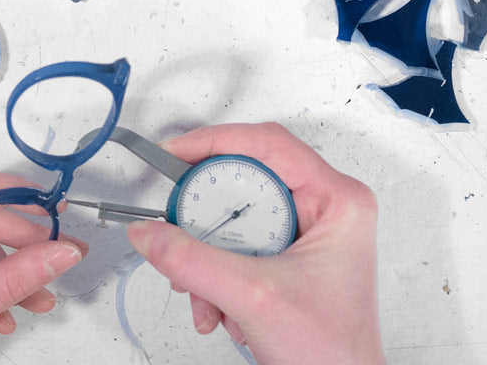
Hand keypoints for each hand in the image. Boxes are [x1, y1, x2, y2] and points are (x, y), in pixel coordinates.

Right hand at [126, 123, 383, 364]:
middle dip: (205, 219)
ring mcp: (303, 232)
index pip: (268, 145)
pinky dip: (213, 275)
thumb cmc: (335, 353)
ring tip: (206, 291)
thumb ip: (193, 262)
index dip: (214, 143)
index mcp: (337, 200)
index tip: (172, 152)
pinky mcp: (283, 255)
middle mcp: (322, 208)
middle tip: (178, 226)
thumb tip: (150, 232)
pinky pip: (232, 245)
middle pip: (242, 182)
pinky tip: (218, 306)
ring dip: (207, 257)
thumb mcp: (255, 299)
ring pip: (232, 218)